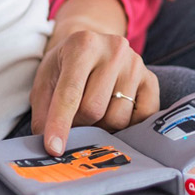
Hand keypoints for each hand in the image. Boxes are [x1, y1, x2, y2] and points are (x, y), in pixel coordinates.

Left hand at [30, 28, 159, 155]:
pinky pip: (141, 119)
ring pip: (118, 118)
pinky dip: (126, 127)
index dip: (60, 124)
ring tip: (96, 113)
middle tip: (75, 119)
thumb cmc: (66, 67)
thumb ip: (44, 113)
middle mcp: (114, 50)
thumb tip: (51, 148)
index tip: (54, 149)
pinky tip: (114, 113)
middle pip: (94, 109)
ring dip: (102, 126)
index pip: (70, 93)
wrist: (93, 47)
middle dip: (80, 124)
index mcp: (83, 45)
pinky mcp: (151, 80)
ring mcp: (136, 65)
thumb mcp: (45, 82)